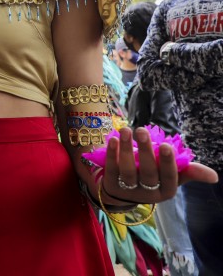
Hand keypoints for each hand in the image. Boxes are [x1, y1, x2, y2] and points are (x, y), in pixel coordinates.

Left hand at [100, 127, 217, 205]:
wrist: (123, 190)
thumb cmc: (153, 177)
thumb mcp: (170, 175)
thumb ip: (188, 170)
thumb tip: (214, 177)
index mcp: (166, 191)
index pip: (169, 178)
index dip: (167, 163)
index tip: (167, 146)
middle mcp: (148, 194)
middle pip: (147, 173)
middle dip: (145, 151)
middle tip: (142, 131)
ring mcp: (128, 191)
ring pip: (128, 171)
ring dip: (126, 149)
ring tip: (126, 130)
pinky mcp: (111, 185)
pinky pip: (112, 169)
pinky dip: (112, 154)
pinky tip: (113, 139)